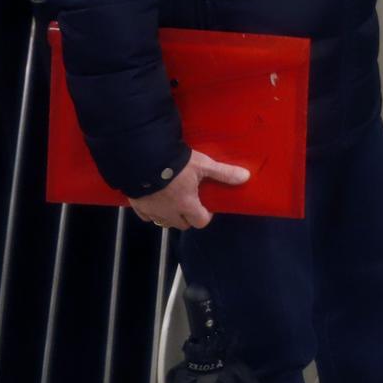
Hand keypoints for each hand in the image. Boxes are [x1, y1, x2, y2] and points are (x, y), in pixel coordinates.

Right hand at [129, 150, 249, 229]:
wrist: (142, 158)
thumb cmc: (176, 163)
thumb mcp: (203, 165)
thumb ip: (224, 173)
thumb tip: (246, 177)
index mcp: (186, 205)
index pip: (200, 222)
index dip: (205, 216)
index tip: (207, 206)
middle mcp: (168, 212)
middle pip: (182, 224)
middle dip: (188, 217)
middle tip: (191, 202)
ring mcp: (151, 210)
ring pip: (163, 222)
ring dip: (170, 216)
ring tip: (173, 202)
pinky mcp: (136, 205)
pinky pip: (145, 216)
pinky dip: (151, 212)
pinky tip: (154, 200)